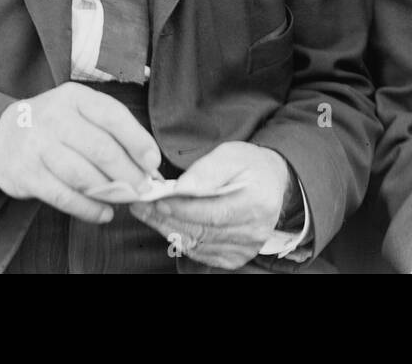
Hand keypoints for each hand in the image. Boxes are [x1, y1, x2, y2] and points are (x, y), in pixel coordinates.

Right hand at [0, 82, 160, 224]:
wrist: (1, 136)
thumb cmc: (54, 126)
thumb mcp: (79, 112)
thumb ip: (111, 131)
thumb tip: (148, 164)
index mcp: (74, 98)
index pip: (112, 116)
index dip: (137, 140)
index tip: (152, 162)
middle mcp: (54, 118)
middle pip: (100, 149)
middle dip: (128, 172)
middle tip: (143, 189)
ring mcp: (37, 146)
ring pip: (82, 175)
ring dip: (110, 192)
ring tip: (126, 200)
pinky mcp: (25, 174)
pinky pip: (63, 197)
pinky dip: (88, 208)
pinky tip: (103, 213)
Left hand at [129, 142, 289, 269]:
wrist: (270, 183)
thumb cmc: (248, 165)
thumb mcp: (230, 154)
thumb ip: (206, 170)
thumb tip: (180, 187)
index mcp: (257, 202)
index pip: (213, 213)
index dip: (182, 209)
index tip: (157, 200)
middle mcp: (254, 231)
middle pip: (202, 231)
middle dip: (166, 219)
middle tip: (141, 206)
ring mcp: (246, 248)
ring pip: (197, 244)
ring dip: (168, 230)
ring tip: (148, 213)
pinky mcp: (236, 257)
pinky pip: (201, 253)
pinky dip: (181, 240)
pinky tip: (168, 225)